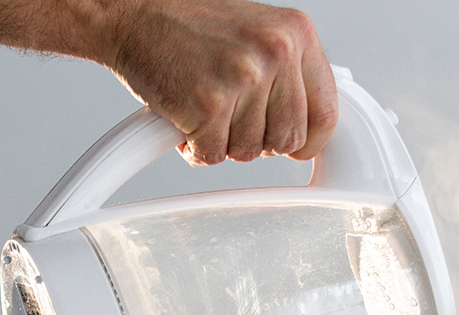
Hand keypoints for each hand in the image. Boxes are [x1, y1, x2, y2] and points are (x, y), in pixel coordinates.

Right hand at [104, 0, 336, 165]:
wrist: (132, 13)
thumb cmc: (190, 27)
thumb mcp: (257, 36)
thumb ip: (289, 76)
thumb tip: (314, 127)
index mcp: (296, 33)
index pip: (326, 113)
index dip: (308, 140)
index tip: (294, 146)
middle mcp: (276, 52)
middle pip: (287, 139)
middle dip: (257, 140)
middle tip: (230, 117)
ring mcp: (244, 77)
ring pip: (249, 151)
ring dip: (222, 141)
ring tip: (205, 106)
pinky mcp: (209, 104)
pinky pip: (214, 155)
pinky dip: (195, 147)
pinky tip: (185, 116)